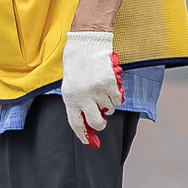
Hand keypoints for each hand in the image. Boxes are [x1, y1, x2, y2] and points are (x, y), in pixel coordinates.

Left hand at [60, 30, 121, 148]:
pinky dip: (116, 96)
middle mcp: (82, 97)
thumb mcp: (70, 86)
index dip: (84, 135)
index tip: (90, 143)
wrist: (86, 45)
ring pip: (109, 109)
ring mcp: (97, 91)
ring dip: (108, 105)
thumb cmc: (77, 66)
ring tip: (101, 90)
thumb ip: (77, 103)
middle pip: (96, 122)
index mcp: (69, 98)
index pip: (76, 123)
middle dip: (100, 124)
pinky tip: (109, 86)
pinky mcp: (109, 84)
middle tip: (102, 119)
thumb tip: (87, 122)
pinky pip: (117, 99)